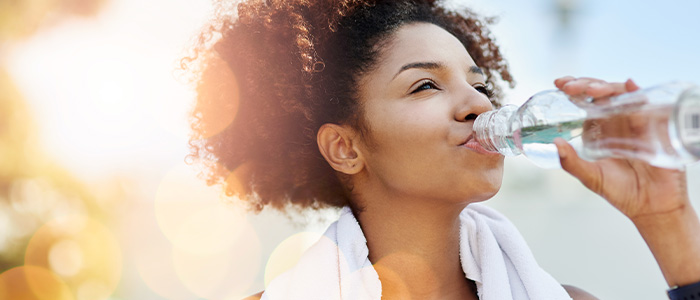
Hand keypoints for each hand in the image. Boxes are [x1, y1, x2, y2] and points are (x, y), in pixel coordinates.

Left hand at [552, 76, 689, 221]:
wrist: (652, 206)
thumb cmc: (621, 192)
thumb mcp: (591, 177)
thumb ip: (571, 163)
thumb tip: (554, 144)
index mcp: (599, 129)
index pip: (585, 102)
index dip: (574, 88)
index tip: (559, 84)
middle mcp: (617, 121)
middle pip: (602, 93)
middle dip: (586, 84)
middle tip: (571, 87)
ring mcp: (636, 121)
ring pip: (622, 94)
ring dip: (607, 87)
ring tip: (592, 91)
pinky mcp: (654, 126)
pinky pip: (647, 104)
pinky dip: (637, 93)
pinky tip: (629, 86)